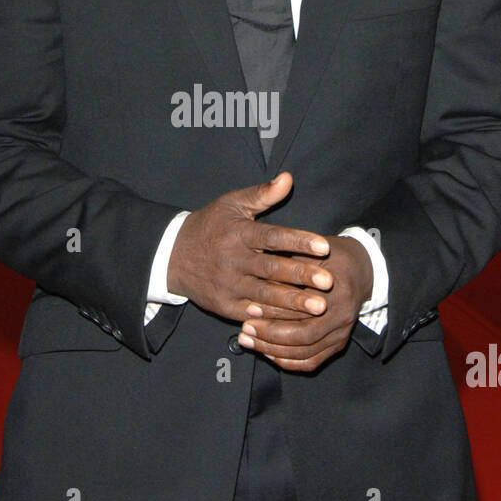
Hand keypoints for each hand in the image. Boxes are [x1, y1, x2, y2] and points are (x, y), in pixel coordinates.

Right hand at [167, 172, 333, 322]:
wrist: (172, 256)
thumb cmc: (210, 226)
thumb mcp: (232, 204)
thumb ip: (262, 194)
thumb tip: (289, 178)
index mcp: (238, 233)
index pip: (273, 237)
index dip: (298, 242)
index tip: (324, 246)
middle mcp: (232, 260)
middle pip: (271, 269)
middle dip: (301, 276)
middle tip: (328, 281)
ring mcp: (228, 285)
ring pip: (265, 295)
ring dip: (293, 302)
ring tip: (320, 307)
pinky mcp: (225, 306)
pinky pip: (254, 314)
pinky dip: (275, 319)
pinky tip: (297, 322)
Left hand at [237, 234, 373, 373]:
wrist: (362, 270)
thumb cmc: (332, 257)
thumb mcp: (312, 253)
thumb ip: (288, 268)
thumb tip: (256, 281)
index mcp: (337, 292)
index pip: (302, 310)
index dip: (273, 311)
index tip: (249, 308)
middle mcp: (342, 317)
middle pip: (303, 337)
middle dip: (269, 336)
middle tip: (245, 330)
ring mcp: (341, 334)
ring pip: (305, 354)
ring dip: (273, 351)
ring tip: (249, 341)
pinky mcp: (338, 344)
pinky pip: (311, 362)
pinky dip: (288, 361)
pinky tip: (267, 353)